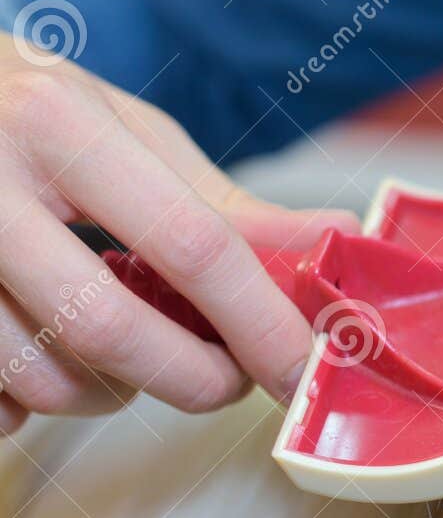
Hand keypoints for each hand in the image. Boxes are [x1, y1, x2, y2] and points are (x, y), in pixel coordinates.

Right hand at [0, 42, 358, 434]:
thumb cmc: (33, 115)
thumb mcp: (128, 132)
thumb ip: (226, 204)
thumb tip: (335, 240)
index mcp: (56, 126)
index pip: (189, 243)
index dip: (258, 322)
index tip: (299, 368)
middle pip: (108, 329)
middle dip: (192, 378)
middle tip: (225, 379)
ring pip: (42, 377)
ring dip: (111, 393)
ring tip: (130, 354)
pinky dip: (31, 402)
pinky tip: (47, 357)